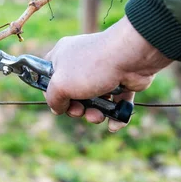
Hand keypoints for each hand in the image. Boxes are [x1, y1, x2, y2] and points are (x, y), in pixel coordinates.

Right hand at [44, 16, 171, 131]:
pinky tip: (114, 124)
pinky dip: (114, 116)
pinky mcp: (121, 82)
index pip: (49, 75)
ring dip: (95, 114)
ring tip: (98, 117)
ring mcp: (102, 73)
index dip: (51, 92)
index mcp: (62, 57)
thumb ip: (53, 99)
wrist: (131, 57)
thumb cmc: (91, 67)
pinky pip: (115, 103)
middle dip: (76, 108)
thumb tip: (58, 108)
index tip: (58, 102)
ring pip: (94, 101)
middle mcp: (81, 63)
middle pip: (72, 93)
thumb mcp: (61, 84)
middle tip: (80, 111)